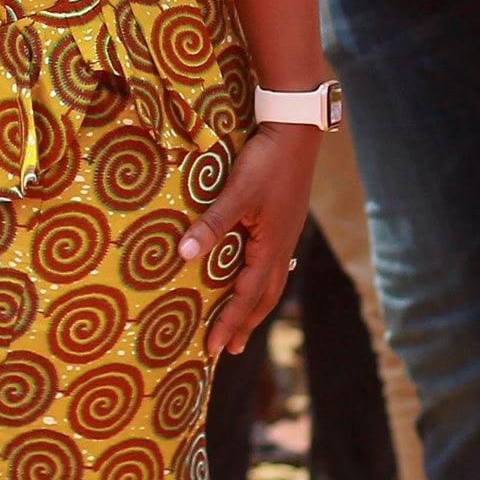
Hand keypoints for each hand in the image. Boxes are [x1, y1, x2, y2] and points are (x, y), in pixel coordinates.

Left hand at [179, 123, 321, 354]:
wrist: (296, 129)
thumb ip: (212, 225)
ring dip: (256, 302)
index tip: (214, 349)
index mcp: (271, 246)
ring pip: (272, 278)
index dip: (230, 322)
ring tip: (245, 319)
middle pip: (266, 295)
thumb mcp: (237, 193)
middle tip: (232, 349)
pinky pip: (273, 261)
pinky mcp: (285, 219)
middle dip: (247, 323)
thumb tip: (184, 256)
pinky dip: (261, 277)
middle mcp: (282, 245)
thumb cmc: (267, 161)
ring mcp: (286, 232)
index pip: (247, 295)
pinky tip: (255, 271)